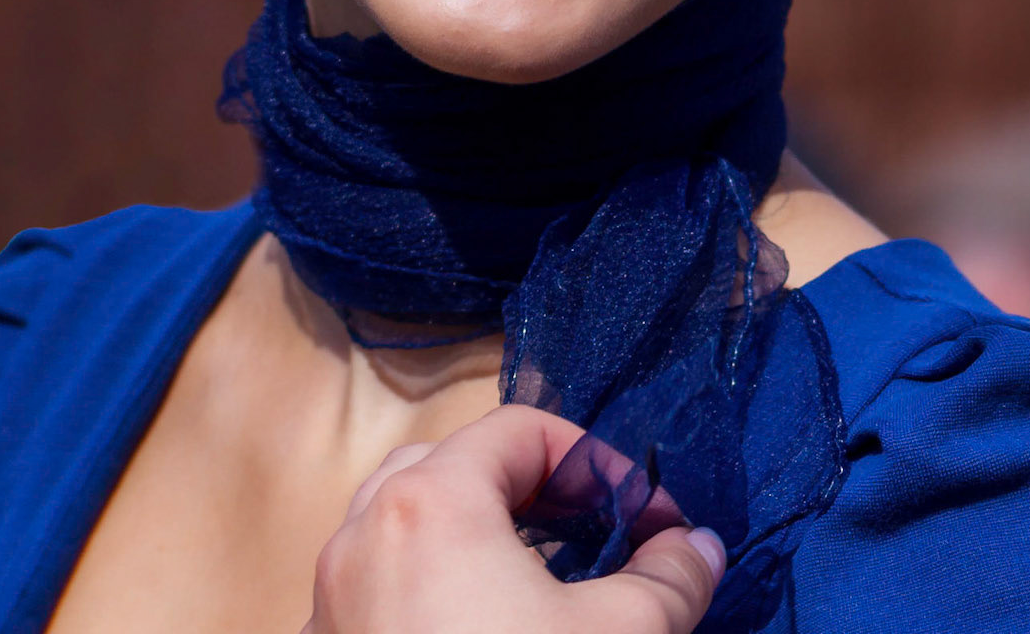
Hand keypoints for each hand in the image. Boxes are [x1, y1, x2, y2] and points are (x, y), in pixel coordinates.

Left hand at [302, 404, 724, 633]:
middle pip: (451, 465)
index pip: (521, 429)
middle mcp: (363, 533)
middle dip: (527, 491)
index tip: (646, 521)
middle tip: (590, 539)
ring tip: (538, 589)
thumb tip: (697, 548)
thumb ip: (667, 578)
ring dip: (475, 536)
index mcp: (432, 500)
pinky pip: (377, 590)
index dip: (596, 463)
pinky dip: (430, 589)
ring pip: (403, 525)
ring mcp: (332, 600)